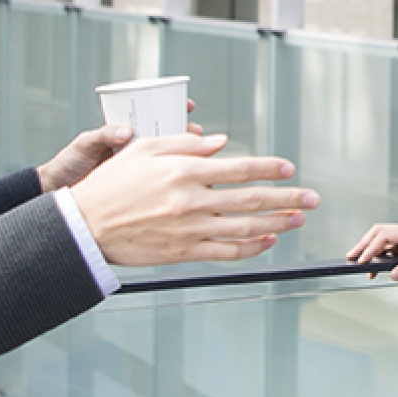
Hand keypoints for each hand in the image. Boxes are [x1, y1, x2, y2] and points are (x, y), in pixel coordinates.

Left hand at [37, 100, 200, 190]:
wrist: (61, 193)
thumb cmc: (70, 164)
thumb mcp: (85, 144)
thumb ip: (103, 134)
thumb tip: (127, 130)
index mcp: (125, 133)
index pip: (153, 114)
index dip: (172, 107)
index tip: (188, 105)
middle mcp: (135, 148)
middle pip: (167, 135)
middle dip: (186, 132)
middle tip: (197, 132)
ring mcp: (139, 167)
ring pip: (168, 157)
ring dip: (185, 154)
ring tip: (197, 154)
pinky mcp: (139, 185)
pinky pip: (160, 178)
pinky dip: (174, 176)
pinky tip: (187, 179)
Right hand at [66, 132, 315, 265]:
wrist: (85, 227)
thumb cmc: (111, 184)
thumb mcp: (143, 150)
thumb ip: (184, 144)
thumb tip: (221, 144)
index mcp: (184, 171)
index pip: (239, 168)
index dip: (269, 169)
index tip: (288, 168)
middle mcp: (191, 200)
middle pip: (251, 200)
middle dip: (288, 199)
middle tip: (313, 198)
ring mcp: (189, 229)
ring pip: (246, 229)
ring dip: (278, 224)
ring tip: (298, 219)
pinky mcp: (184, 252)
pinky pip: (227, 252)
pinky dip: (252, 248)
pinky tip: (267, 241)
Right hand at [344, 223, 397, 280]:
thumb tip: (394, 275)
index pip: (386, 237)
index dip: (371, 248)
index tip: (362, 260)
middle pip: (379, 233)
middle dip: (364, 244)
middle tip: (351, 257)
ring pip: (383, 239)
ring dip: (370, 249)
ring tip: (360, 262)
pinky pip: (391, 247)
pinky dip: (381, 254)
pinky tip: (376, 265)